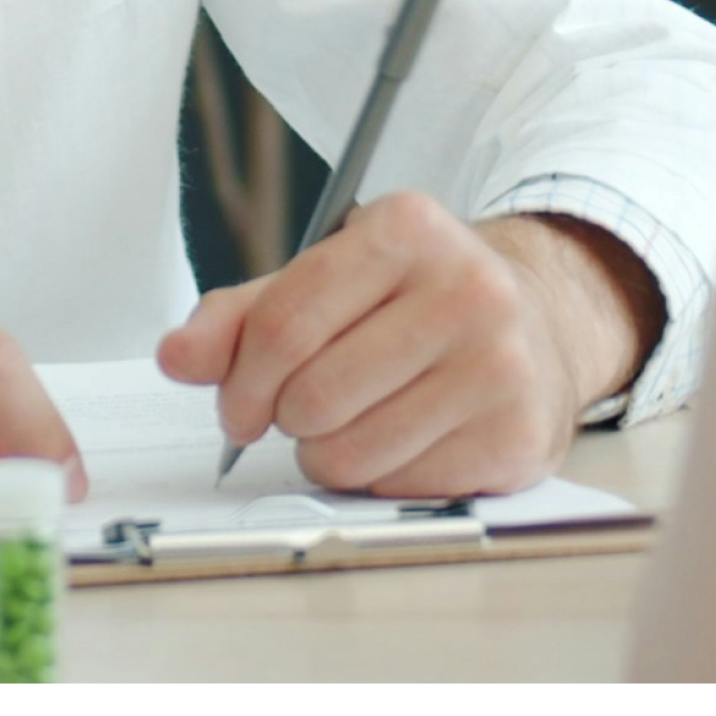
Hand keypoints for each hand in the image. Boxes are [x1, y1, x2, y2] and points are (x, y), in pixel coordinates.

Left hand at [156, 194, 615, 497]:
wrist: (538, 325)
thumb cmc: (414, 302)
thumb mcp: (326, 281)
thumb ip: (242, 316)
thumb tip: (177, 357)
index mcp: (407, 228)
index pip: (283, 323)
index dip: (240, 380)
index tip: (236, 405)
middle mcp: (467, 288)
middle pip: (314, 395)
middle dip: (285, 418)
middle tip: (297, 412)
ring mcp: (501, 364)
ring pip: (352, 450)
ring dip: (326, 454)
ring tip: (348, 422)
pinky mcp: (519, 435)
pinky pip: (400, 486)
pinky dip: (379, 476)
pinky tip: (402, 438)